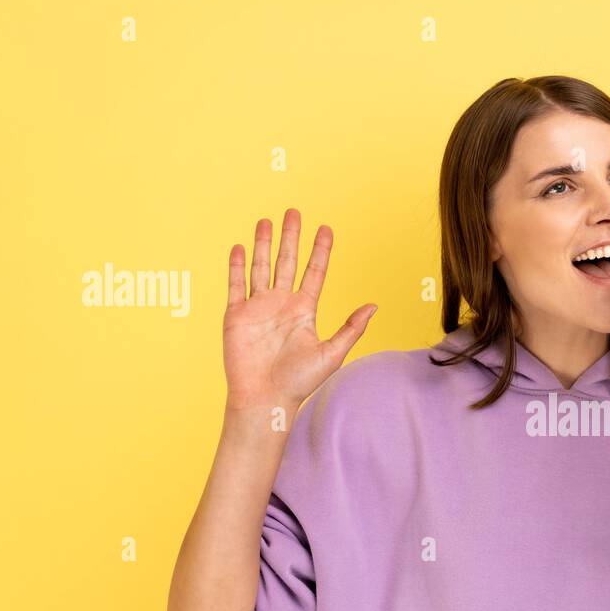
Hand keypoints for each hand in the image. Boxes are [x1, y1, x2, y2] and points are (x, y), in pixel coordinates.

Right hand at [223, 208, 378, 412]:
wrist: (265, 399)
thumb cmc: (299, 382)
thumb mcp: (332, 353)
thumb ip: (351, 328)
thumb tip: (374, 306)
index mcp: (304, 310)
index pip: (314, 273)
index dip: (320, 251)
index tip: (325, 228)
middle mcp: (281, 304)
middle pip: (287, 262)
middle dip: (291, 237)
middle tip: (293, 211)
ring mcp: (258, 308)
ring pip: (261, 267)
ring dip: (263, 244)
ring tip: (266, 221)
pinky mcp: (236, 315)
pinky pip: (236, 284)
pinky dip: (237, 266)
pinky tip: (240, 246)